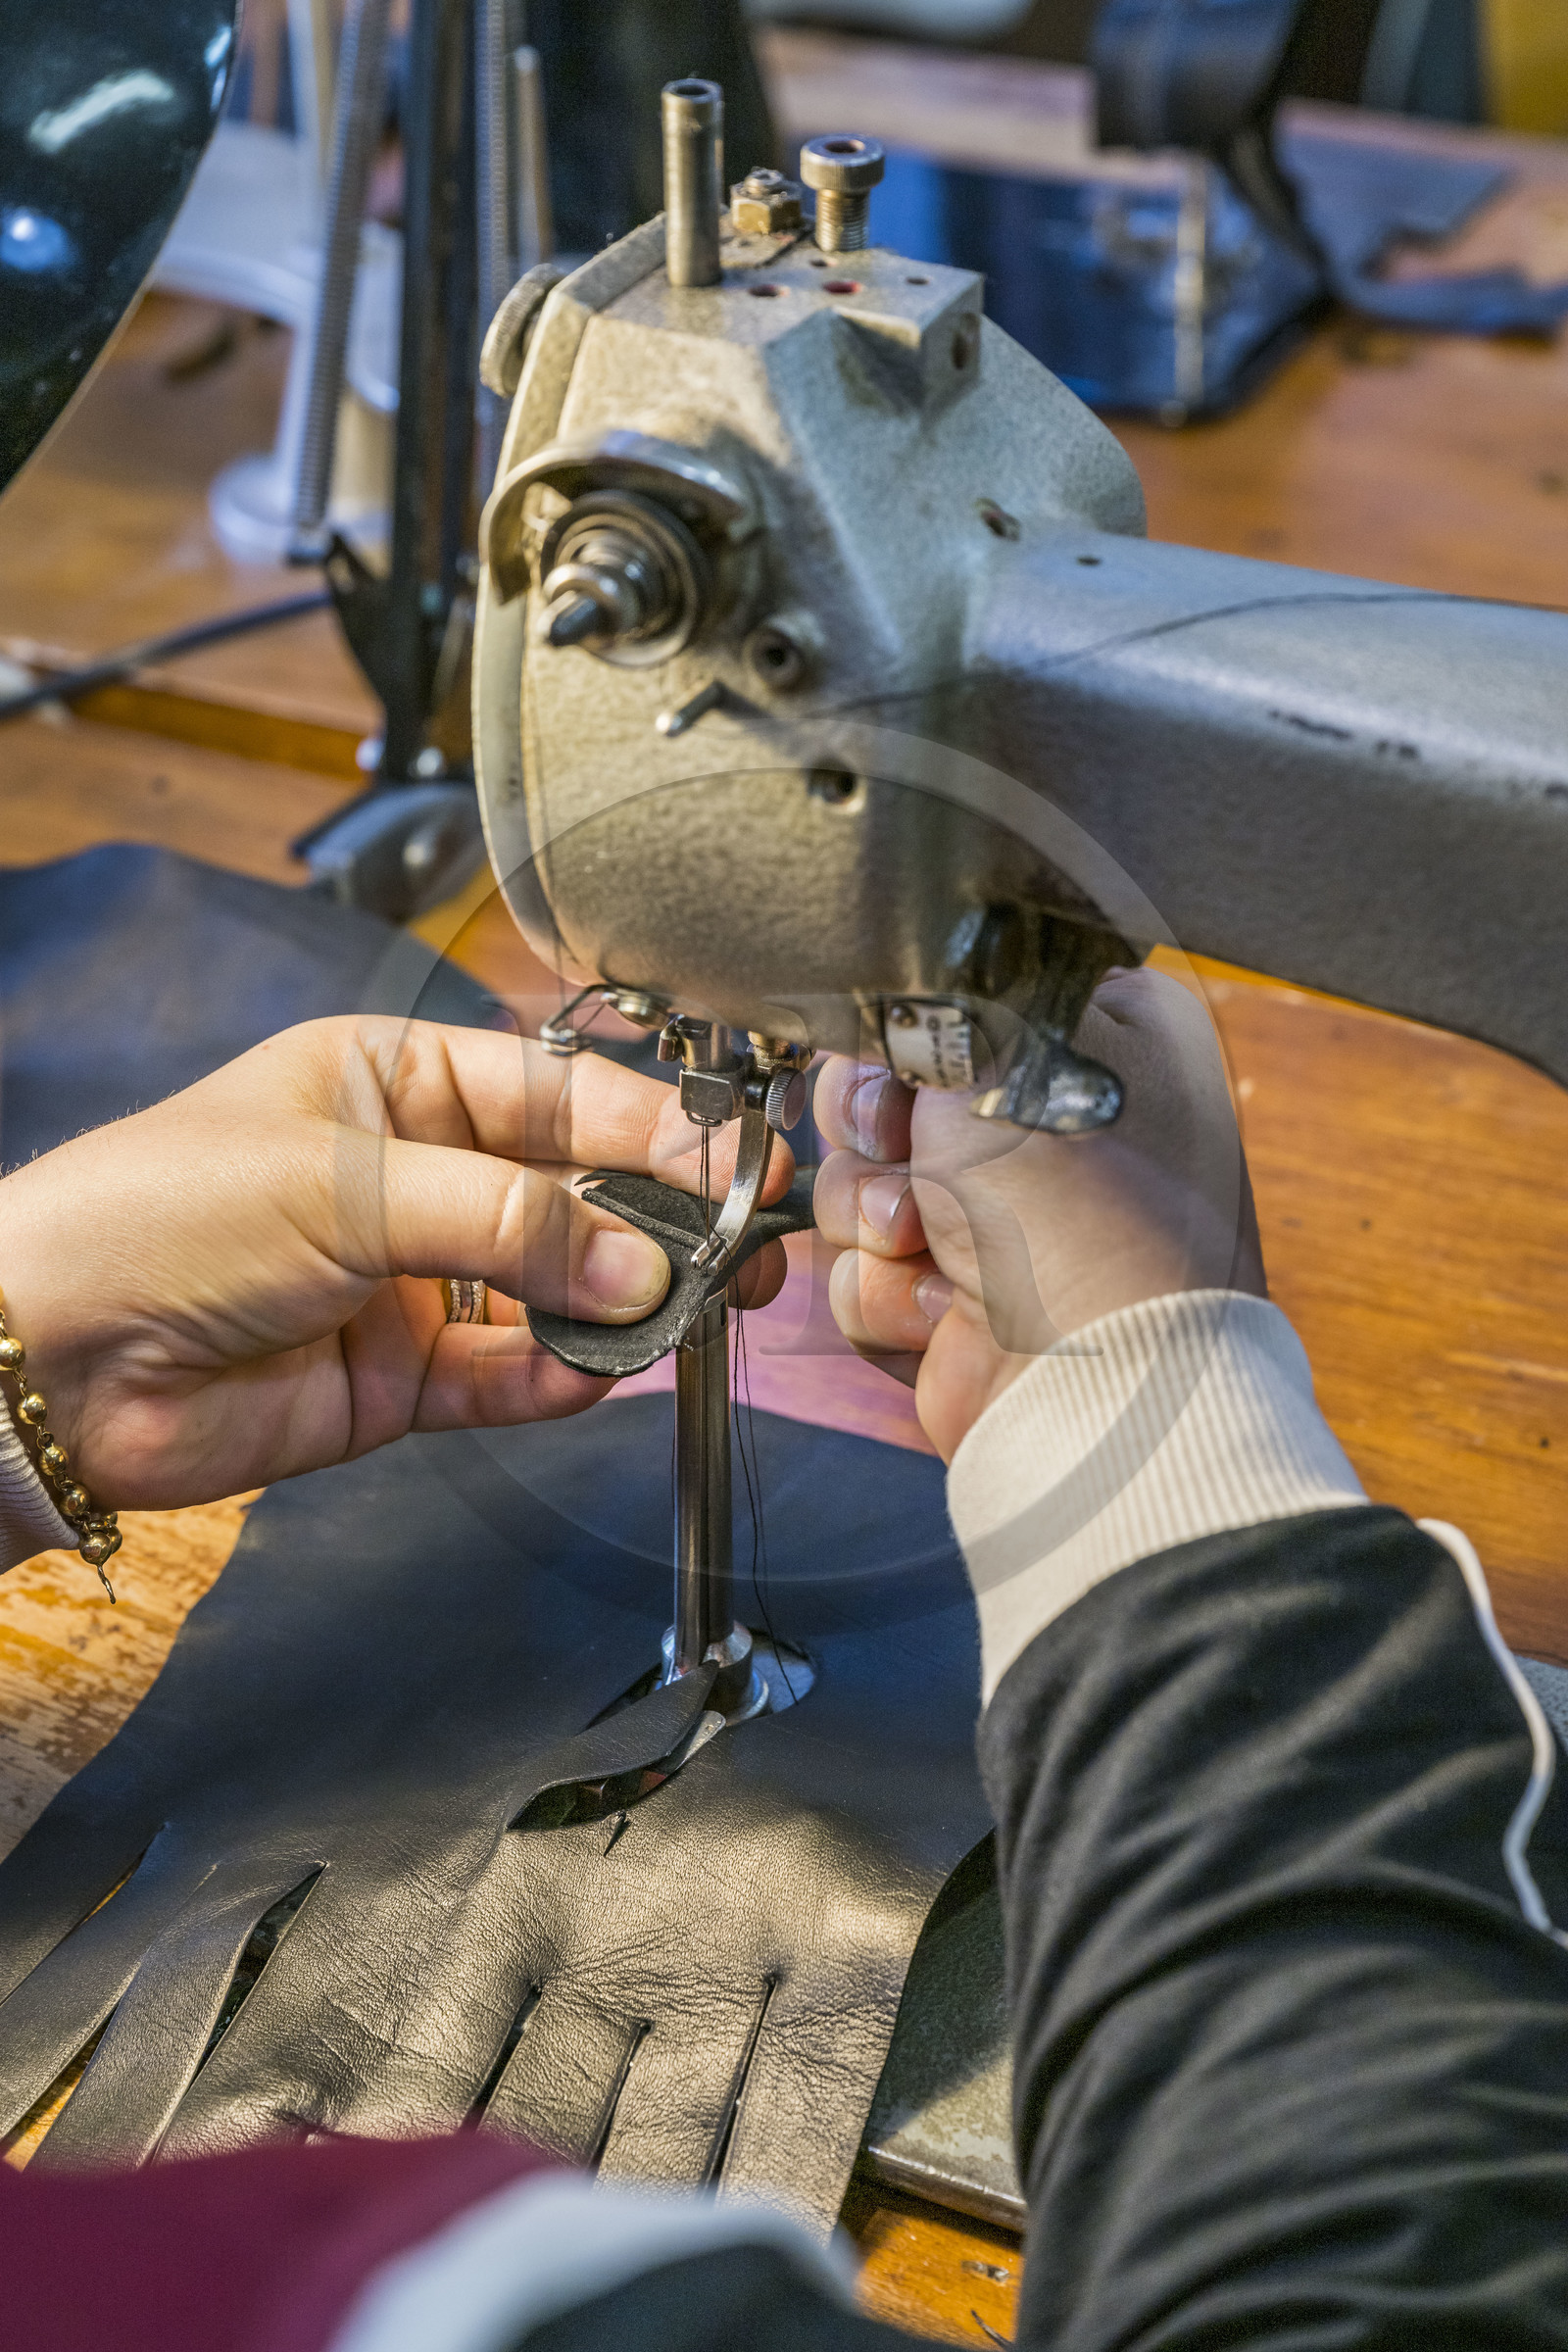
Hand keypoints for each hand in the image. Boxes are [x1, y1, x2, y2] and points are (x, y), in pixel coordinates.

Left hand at [0, 1018, 790, 1507]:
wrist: (47, 1358)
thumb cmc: (168, 1215)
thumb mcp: (348, 1181)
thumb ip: (508, 1221)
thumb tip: (641, 1265)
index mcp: (399, 1080)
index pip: (561, 1095)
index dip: (656, 1128)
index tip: (739, 1164)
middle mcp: (417, 1174)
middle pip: (574, 1193)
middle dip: (660, 1221)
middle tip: (747, 1253)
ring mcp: (413, 1280)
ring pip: (554, 1290)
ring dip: (621, 1305)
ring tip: (689, 1318)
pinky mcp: (399, 1380)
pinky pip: (506, 1377)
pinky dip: (558, 1379)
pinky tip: (599, 1373)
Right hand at [813, 967, 1263, 1461]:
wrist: (1097, 1384)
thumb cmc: (1085, 1207)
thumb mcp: (1006, 1047)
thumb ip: (933, 996)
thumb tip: (880, 1008)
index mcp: (1096, 1039)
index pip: (956, 998)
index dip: (906, 1032)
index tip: (903, 1064)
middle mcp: (1051, 1128)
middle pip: (885, 1094)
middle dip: (875, 1136)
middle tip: (906, 1154)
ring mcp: (1004, 1222)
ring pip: (858, 1187)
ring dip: (874, 1223)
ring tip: (933, 1247)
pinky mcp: (955, 1303)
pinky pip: (863, 1274)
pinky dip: (889, 1296)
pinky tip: (949, 1312)